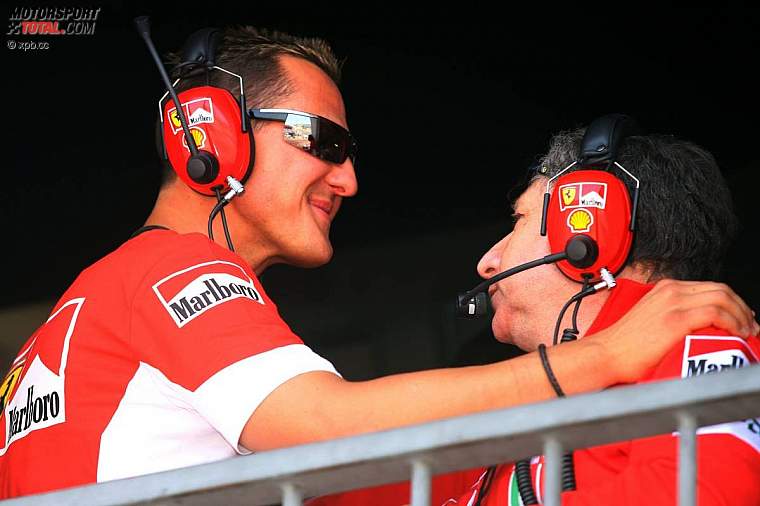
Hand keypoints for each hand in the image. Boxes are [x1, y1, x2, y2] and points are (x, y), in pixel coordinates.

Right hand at [593, 279, 758, 383]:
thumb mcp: (650, 318)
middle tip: (750, 326)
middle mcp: (670, 290)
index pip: (710, 287)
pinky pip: (716, 313)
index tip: (741, 318)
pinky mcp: (675, 320)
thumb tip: (698, 326)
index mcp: (665, 289)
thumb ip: (672, 314)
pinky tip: (736, 333)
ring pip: (722, 297)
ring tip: (747, 332)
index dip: (732, 301)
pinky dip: (732, 321)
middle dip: (742, 307)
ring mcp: (673, 303)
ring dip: (741, 315)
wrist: (607, 354)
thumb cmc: (625, 345)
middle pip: (720, 289)